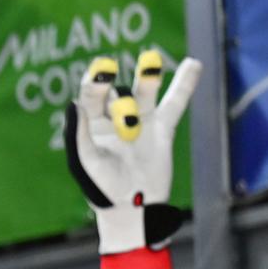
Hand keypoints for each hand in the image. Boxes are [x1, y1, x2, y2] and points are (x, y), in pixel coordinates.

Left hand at [64, 51, 201, 253]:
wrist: (132, 208)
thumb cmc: (101, 187)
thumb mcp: (86, 161)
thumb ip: (79, 134)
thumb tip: (74, 104)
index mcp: (90, 125)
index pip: (91, 97)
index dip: (95, 82)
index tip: (102, 71)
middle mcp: (113, 119)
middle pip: (116, 94)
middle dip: (119, 99)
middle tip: (124, 115)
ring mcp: (139, 121)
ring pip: (144, 91)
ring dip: (148, 75)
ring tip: (150, 60)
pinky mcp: (162, 128)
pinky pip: (174, 103)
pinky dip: (184, 84)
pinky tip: (194, 64)